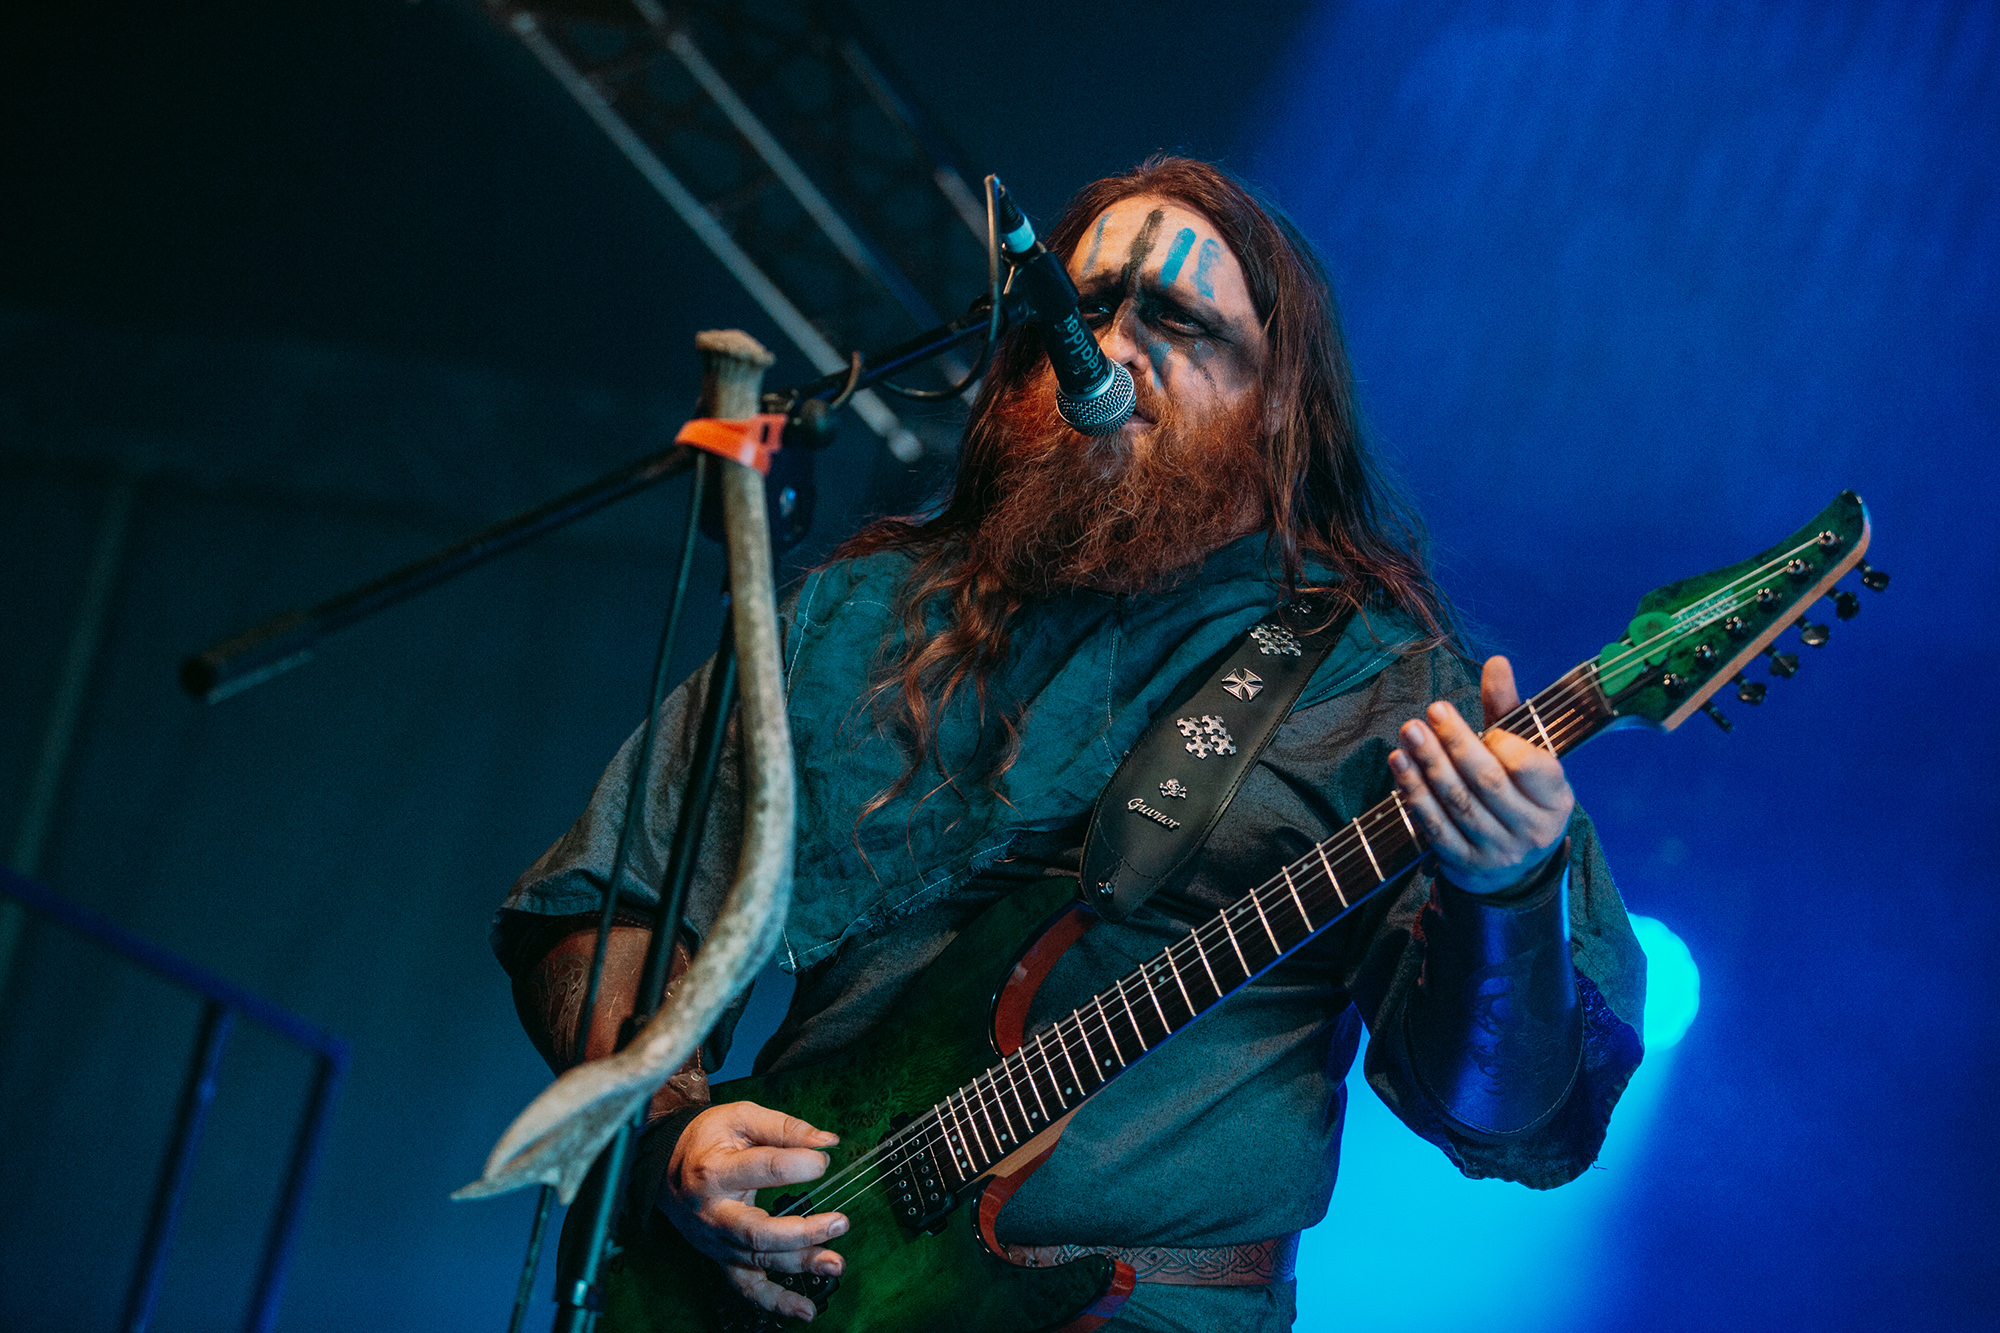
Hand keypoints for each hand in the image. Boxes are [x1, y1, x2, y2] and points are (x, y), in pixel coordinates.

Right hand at [663, 1101, 847, 1321]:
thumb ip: (784, 1127)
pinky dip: (776, 1301)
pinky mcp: (722, 1257)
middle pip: (759, 1231)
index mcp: (715, 1170)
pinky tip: (806, 1310)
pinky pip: (747, 1287)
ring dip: (800, 1264)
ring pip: (759, 1260)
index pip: (764, 1169)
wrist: (664, 1167)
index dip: (800, 1164)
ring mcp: (717, 1240)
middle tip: (840, 1223)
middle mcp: (714, 1212)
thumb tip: (828, 1141)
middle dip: (803, 1231)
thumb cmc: (707, 1139)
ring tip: (836, 1263)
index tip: (824, 1161)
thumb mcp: (740, 1117)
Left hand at [1387, 656, 1573, 895]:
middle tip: (1431, 712)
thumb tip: (1496, 661)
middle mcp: (1531, 828)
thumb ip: (1508, 708)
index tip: (1486, 727)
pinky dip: (1415, 795)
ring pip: (1458, 803)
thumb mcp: (1524, 753)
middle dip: (1456, 744)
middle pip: (1487, 781)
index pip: (1530, 768)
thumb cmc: (1518, 792)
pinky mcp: (1465, 864)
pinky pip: (1436, 827)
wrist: (1514, 866)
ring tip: (1409, 733)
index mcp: (1555, 798)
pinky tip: (1400, 766)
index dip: (1504, 745)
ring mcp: (1498, 850)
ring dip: (1428, 765)